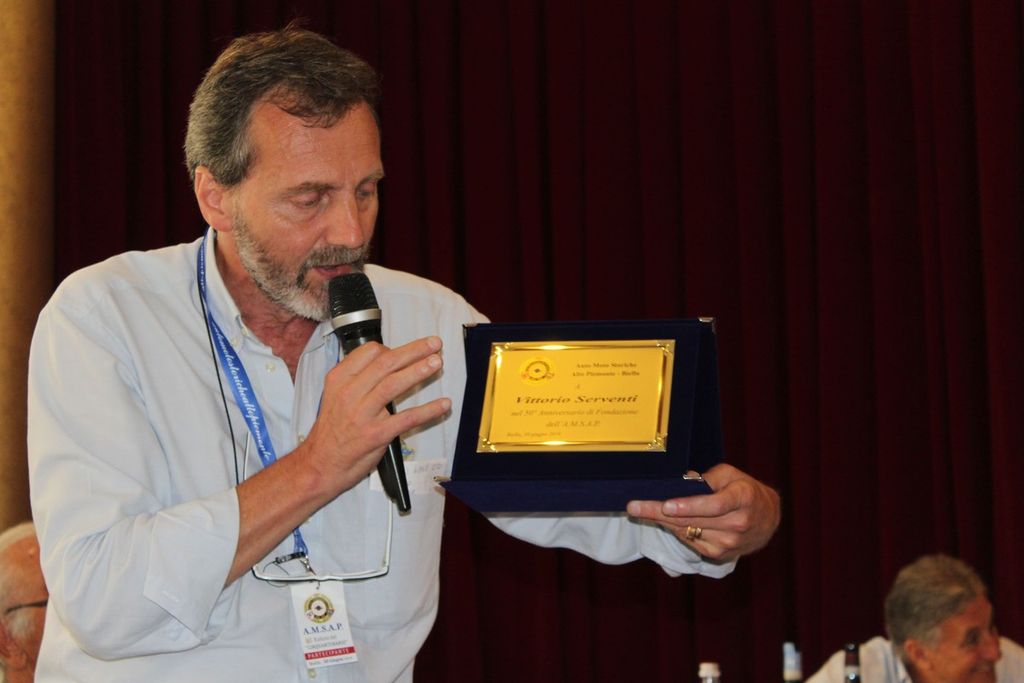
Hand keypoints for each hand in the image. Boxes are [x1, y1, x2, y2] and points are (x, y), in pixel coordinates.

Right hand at [302, 335, 449, 493]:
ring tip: (437, 363)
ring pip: (394, 384)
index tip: (409, 350)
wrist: (320, 464)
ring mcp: (363, 414)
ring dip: (419, 371)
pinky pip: (407, 418)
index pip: (369, 352)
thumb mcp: (334, 395)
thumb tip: (386, 363)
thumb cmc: (332, 430)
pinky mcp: (376, 434)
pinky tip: (443, 404)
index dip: (393, 348)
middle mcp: (350, 393)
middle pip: (386, 363)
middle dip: (414, 351)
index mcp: (340, 379)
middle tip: (434, 344)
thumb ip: (357, 378)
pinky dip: (428, 410)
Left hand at [626, 463, 780, 561]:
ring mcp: (730, 543)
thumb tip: (682, 481)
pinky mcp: (721, 554)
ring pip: (687, 531)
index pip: (712, 505)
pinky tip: (664, 520)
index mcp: (742, 499)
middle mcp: (737, 524)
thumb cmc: (745, 490)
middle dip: (659, 513)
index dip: (687, 506)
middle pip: (693, 520)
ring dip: (662, 521)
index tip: (665, 505)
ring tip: (641, 510)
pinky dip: (676, 529)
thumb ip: (707, 478)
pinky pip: (691, 541)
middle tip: (633, 507)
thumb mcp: (731, 475)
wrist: (767, 518)